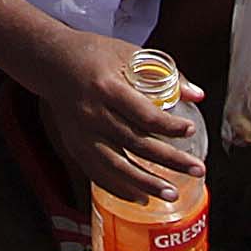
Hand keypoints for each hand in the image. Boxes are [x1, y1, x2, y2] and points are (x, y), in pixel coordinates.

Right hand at [30, 25, 206, 200]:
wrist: (51, 62)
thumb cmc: (94, 54)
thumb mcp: (129, 54)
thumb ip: (165, 75)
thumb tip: (199, 96)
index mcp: (107, 88)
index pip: (144, 114)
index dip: (169, 126)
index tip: (190, 130)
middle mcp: (93, 113)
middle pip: (135, 143)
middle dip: (170, 160)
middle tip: (197, 170)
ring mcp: (81, 133)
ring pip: (116, 166)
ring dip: (146, 183)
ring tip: (171, 194)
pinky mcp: (74, 144)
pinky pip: (97, 173)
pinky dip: (119, 188)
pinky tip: (140, 197)